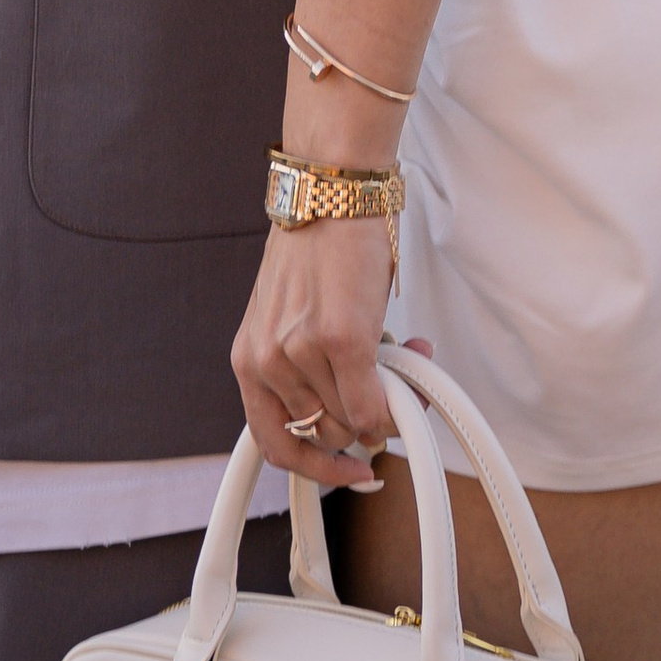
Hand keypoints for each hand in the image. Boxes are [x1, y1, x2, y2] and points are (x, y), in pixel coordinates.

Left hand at [232, 217, 397, 489]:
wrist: (331, 191)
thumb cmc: (318, 244)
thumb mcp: (293, 315)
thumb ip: (311, 367)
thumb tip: (363, 411)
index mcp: (250, 359)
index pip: (275, 444)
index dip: (316, 466)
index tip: (349, 468)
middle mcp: (268, 361)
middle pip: (327, 435)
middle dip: (365, 421)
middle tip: (392, 392)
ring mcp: (303, 353)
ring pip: (355, 422)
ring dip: (386, 402)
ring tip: (402, 361)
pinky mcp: (342, 340)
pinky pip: (376, 405)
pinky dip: (399, 403)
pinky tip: (411, 371)